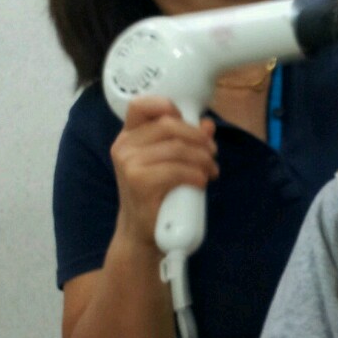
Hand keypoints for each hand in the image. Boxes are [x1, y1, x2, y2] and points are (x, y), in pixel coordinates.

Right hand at [110, 97, 218, 246]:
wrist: (141, 232)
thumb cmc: (156, 195)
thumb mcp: (170, 163)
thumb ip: (186, 141)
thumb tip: (208, 124)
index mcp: (128, 137)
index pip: (140, 106)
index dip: (165, 105)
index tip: (187, 119)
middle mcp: (124, 146)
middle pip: (168, 126)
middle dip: (198, 138)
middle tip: (212, 153)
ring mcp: (129, 163)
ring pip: (177, 149)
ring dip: (202, 159)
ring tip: (211, 171)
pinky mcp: (139, 181)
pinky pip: (177, 170)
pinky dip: (196, 175)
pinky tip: (201, 181)